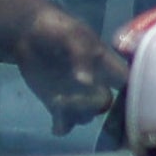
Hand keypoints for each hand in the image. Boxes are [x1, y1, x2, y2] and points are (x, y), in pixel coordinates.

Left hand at [12, 2, 121, 122]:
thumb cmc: (55, 28)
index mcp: (106, 64)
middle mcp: (95, 83)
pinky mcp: (57, 104)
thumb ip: (82, 56)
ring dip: (73, 113)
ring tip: (56, 101)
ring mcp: (76, 95)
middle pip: (105, 104)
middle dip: (90, 104)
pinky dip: (61, 127)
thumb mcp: (71, 35)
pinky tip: (55, 124)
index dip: (128, 92)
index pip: (126, 82)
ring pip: (86, 116)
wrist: (27, 32)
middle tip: (70, 96)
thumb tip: (87, 82)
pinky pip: (65, 124)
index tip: (117, 98)